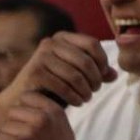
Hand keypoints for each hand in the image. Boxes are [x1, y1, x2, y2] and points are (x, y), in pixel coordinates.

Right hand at [0, 32, 115, 130]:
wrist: (25, 98)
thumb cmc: (56, 84)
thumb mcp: (78, 74)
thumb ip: (97, 72)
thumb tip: (114, 74)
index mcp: (63, 37)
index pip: (92, 44)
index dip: (102, 62)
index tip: (102, 76)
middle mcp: (50, 42)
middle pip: (86, 61)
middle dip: (95, 80)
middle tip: (94, 91)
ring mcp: (40, 56)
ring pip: (76, 75)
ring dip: (86, 91)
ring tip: (87, 98)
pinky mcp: (34, 73)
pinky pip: (63, 86)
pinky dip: (75, 97)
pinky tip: (77, 102)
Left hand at [0, 90, 82, 139]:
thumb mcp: (63, 127)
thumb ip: (48, 113)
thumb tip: (26, 101)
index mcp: (54, 111)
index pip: (27, 97)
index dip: (24, 108)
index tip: (28, 120)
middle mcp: (42, 118)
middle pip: (13, 111)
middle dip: (15, 124)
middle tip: (24, 138)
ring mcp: (29, 131)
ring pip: (4, 126)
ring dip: (8, 138)